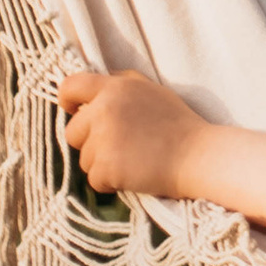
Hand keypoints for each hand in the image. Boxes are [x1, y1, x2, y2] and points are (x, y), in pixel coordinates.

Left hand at [59, 67, 203, 201]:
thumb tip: (91, 87)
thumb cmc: (177, 123)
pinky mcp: (106, 167)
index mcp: (115, 87)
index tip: (74, 111)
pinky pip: (94, 179)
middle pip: (72, 131)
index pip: (70, 86)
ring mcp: (103, 139)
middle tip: (122, 144)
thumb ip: (120, 83)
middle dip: (90, 141)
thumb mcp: (151, 89)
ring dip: (103, 163)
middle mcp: (105, 109)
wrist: (198, 156)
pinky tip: (134, 173)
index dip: (68, 100)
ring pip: (83, 158)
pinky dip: (110, 182)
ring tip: (133, 158)